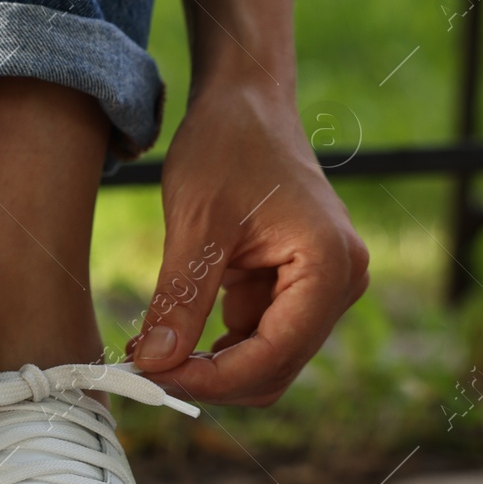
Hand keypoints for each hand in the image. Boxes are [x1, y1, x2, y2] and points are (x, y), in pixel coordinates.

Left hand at [129, 81, 368, 405]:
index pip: (274, 355)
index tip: (151, 380)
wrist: (243, 104)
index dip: (212, 380)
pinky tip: (167, 333)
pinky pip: (254, 335)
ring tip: (148, 351)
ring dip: (208, 365)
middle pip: (274, 368)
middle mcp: (340, 284)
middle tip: (142, 372)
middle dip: (209, 378)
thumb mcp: (195, 223)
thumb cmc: (227, 147)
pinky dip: (211, 344)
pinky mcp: (295, 286)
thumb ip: (180, 297)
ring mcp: (321, 288)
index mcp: (330, 267)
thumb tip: (155, 364)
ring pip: (263, 359)